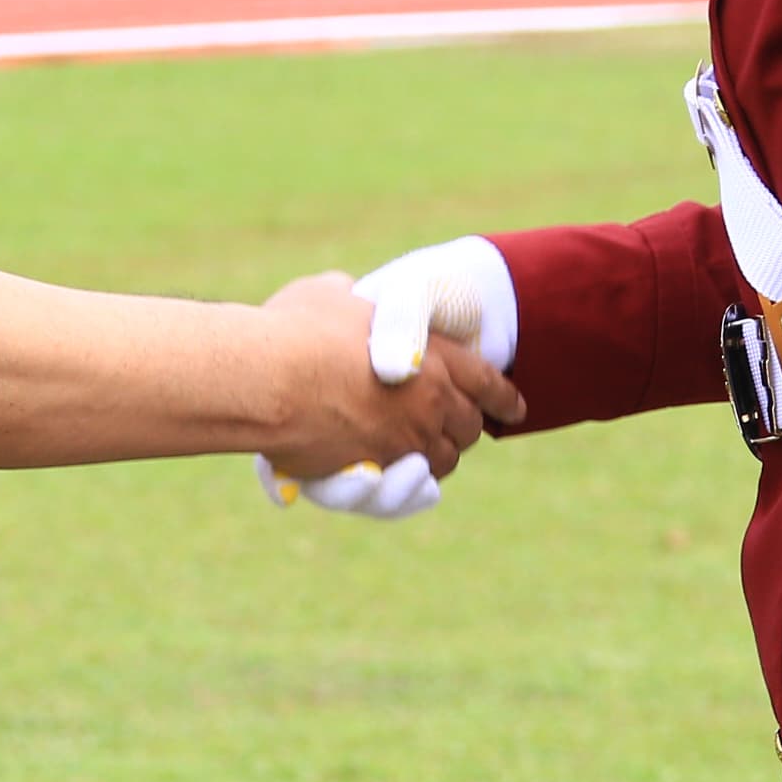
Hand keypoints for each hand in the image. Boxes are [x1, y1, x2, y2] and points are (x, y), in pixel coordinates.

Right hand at [248, 273, 518, 495]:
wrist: (266, 378)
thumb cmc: (294, 330)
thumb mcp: (330, 294)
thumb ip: (350, 298)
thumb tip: (344, 293)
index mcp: (433, 354)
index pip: (486, 380)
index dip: (503, 396)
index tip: (514, 408)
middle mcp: (430, 402)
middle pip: (468, 426)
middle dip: (465, 426)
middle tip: (458, 426)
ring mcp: (406, 441)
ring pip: (441, 460)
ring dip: (436, 457)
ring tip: (423, 453)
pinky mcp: (377, 474)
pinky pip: (406, 489)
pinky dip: (406, 484)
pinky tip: (398, 474)